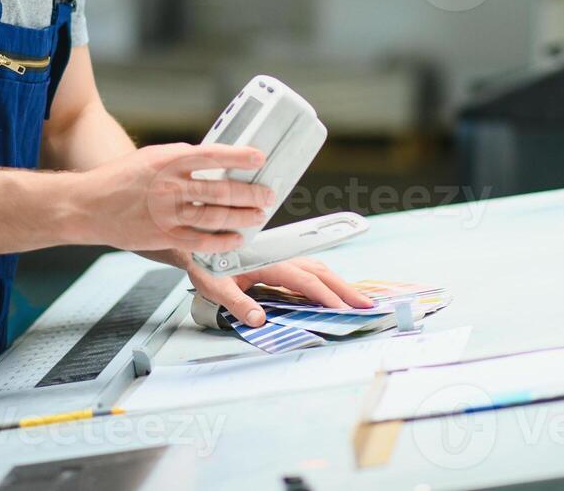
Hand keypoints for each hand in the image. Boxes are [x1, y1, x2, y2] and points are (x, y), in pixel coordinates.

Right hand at [70, 143, 273, 253]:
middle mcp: (170, 186)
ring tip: (258, 215)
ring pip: (215, 216)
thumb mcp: (152, 156)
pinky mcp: (163, 237)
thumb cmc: (120, 178)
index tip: (260, 158)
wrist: (88, 205)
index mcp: (169, 160)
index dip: (240, 157)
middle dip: (250, 193)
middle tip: (268, 194)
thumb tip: (216, 161)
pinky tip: (236, 238)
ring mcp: (168, 214)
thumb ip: (182, 158)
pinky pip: (201, 241)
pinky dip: (222, 241)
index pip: (213, 155)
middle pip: (221, 190)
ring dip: (242, 217)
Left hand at [186, 255, 374, 327]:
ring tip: (357, 299)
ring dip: (339, 283)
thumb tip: (259, 320)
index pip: (304, 281)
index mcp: (269, 262)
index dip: (325, 296)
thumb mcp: (216, 287)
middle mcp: (280, 257)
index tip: (343, 310)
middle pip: (320, 271)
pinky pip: (310, 269)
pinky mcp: (281, 260)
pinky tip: (333, 291)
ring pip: (318, 268)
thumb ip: (237, 303)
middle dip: (344, 289)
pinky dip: (327, 280)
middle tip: (366, 305)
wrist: (198, 243)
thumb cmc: (207, 264)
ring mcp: (282, 257)